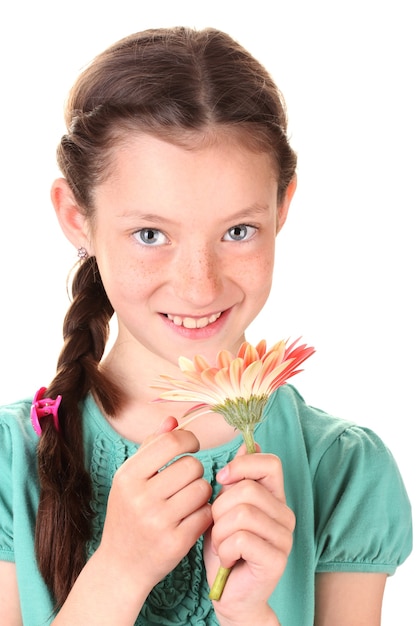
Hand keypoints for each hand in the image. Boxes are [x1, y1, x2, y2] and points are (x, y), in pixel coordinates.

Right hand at [97, 417, 212, 602]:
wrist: (121, 566)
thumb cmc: (128, 514)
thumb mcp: (130, 479)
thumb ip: (151, 446)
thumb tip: (173, 420)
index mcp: (127, 476)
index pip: (171, 442)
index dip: (189, 439)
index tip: (192, 446)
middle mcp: (140, 498)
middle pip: (192, 465)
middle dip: (195, 470)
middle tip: (187, 480)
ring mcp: (158, 522)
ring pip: (202, 489)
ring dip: (201, 492)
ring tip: (188, 499)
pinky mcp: (175, 544)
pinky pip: (206, 514)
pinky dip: (204, 513)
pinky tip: (191, 517)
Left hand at [204, 446, 294, 624]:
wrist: (229, 594)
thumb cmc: (225, 548)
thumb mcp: (225, 508)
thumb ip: (237, 480)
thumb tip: (247, 443)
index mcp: (274, 496)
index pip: (270, 463)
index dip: (242, 465)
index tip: (222, 479)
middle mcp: (285, 514)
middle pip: (247, 489)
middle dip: (220, 508)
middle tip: (218, 528)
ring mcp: (285, 537)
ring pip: (242, 513)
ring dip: (220, 531)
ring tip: (222, 545)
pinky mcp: (277, 560)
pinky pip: (242, 539)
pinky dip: (225, 550)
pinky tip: (228, 560)